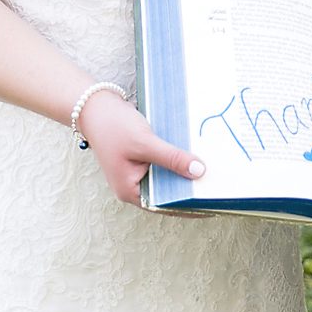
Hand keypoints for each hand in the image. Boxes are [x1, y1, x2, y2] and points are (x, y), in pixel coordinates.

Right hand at [76, 90, 204, 209]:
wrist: (93, 105)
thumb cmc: (113, 126)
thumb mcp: (145, 143)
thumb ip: (172, 158)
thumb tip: (199, 172)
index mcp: (130, 191)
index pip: (166, 206)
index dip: (190, 207)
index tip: (213, 206)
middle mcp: (133, 186)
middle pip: (168, 193)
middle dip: (190, 189)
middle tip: (218, 188)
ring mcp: (136, 172)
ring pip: (167, 178)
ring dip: (185, 174)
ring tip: (212, 174)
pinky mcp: (141, 159)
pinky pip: (163, 164)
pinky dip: (177, 161)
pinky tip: (195, 156)